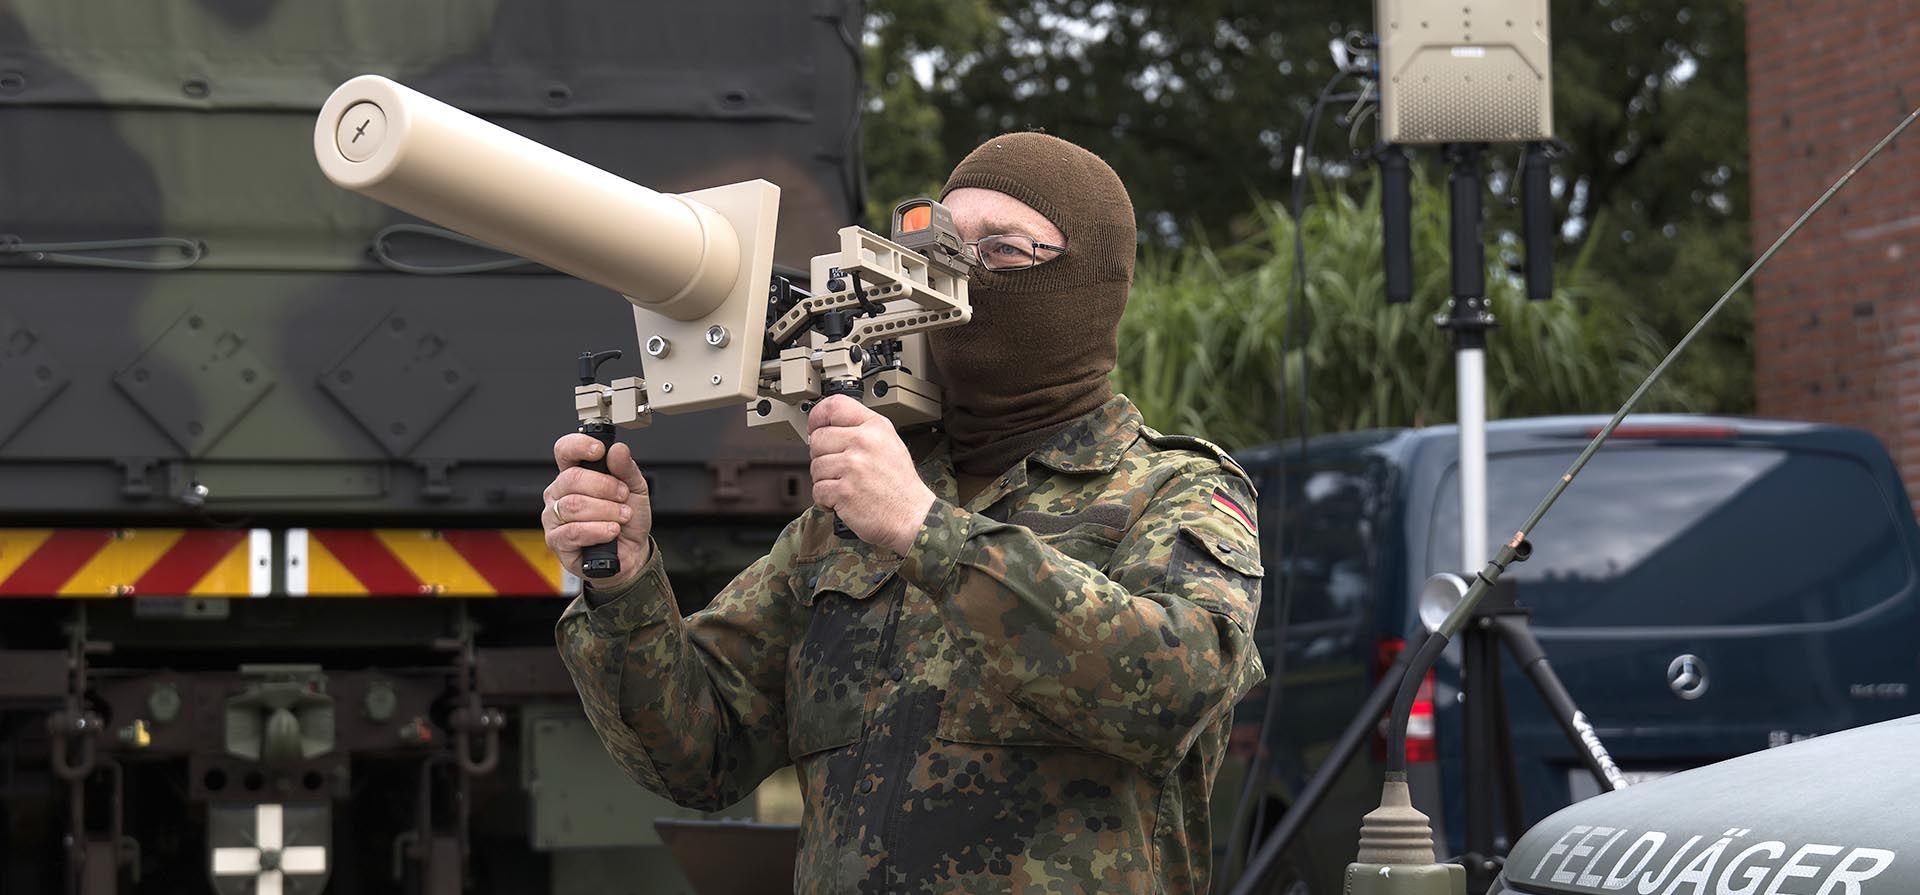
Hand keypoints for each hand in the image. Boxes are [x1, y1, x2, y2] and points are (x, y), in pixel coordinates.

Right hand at [543, 434, 652, 590]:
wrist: (632, 552)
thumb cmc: (628, 520)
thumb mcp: (635, 489)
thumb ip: (626, 468)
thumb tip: (617, 450)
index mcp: (574, 475)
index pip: (565, 451)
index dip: (579, 446)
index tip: (599, 450)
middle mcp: (559, 493)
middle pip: (571, 478)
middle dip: (605, 486)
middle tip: (623, 496)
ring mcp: (555, 517)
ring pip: (573, 505)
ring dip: (605, 510)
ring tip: (622, 516)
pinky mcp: (557, 541)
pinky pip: (573, 531)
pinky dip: (598, 530)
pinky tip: (611, 531)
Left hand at [808, 396, 935, 553]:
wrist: (912, 517)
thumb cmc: (900, 485)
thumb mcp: (889, 444)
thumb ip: (860, 431)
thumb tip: (825, 429)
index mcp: (875, 427)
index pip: (834, 406)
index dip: (818, 417)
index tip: (815, 428)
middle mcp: (864, 442)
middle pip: (818, 439)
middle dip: (822, 456)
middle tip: (839, 469)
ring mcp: (853, 466)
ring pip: (815, 466)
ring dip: (825, 481)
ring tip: (846, 486)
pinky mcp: (844, 491)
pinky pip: (817, 490)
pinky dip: (826, 500)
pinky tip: (843, 500)